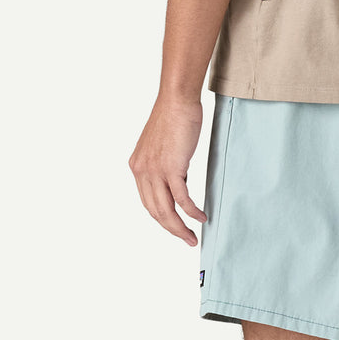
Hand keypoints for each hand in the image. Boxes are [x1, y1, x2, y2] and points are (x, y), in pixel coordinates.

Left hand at [129, 95, 207, 244]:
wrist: (177, 100)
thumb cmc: (174, 115)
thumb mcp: (162, 144)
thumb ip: (165, 163)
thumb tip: (178, 178)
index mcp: (137, 167)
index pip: (148, 201)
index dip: (162, 217)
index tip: (176, 225)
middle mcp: (142, 171)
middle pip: (155, 211)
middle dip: (171, 229)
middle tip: (187, 239)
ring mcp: (155, 171)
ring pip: (166, 211)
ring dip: (180, 228)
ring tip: (192, 237)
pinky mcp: (172, 168)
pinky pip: (182, 199)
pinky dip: (192, 212)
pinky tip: (201, 217)